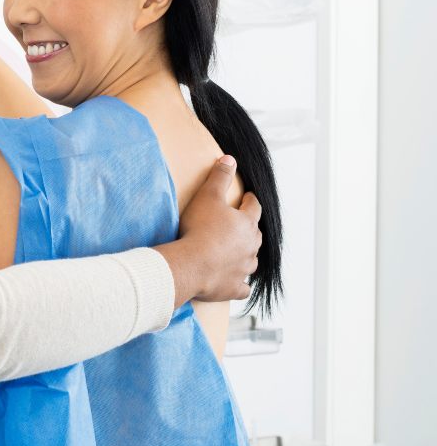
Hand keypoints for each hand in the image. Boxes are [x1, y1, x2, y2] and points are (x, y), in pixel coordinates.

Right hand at [154, 156, 261, 305]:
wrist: (191, 264)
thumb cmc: (199, 229)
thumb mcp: (208, 196)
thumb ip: (220, 176)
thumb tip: (230, 158)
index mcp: (246, 224)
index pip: (253, 208)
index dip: (249, 201)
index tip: (247, 198)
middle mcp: (251, 247)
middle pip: (255, 235)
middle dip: (249, 230)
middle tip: (240, 226)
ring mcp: (244, 268)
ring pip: (251, 261)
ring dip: (245, 256)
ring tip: (237, 254)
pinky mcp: (234, 287)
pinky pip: (243, 287)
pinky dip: (241, 284)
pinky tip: (238, 283)